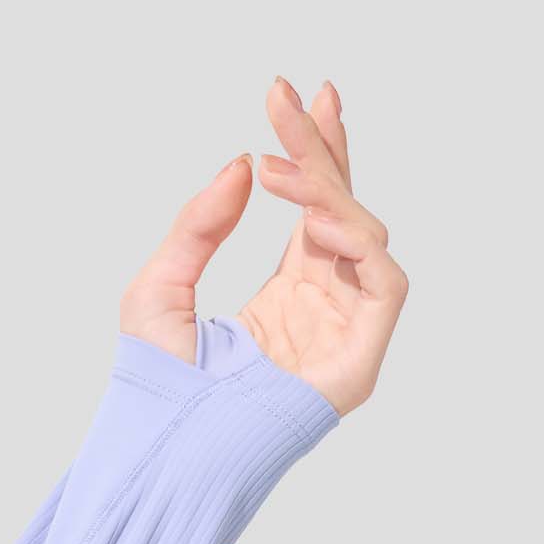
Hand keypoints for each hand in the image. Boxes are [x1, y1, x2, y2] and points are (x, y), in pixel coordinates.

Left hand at [119, 78, 407, 415]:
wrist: (163, 451)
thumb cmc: (157, 388)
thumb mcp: (159, 288)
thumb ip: (198, 226)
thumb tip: (240, 166)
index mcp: (286, 294)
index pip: (315, 208)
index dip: (314, 149)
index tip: (294, 92)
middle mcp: (323, 308)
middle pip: (343, 208)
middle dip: (324, 146)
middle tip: (295, 95)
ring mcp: (344, 334)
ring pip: (368, 235)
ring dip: (330, 191)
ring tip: (280, 171)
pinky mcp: (359, 362)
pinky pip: (386, 283)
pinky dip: (358, 241)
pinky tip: (313, 220)